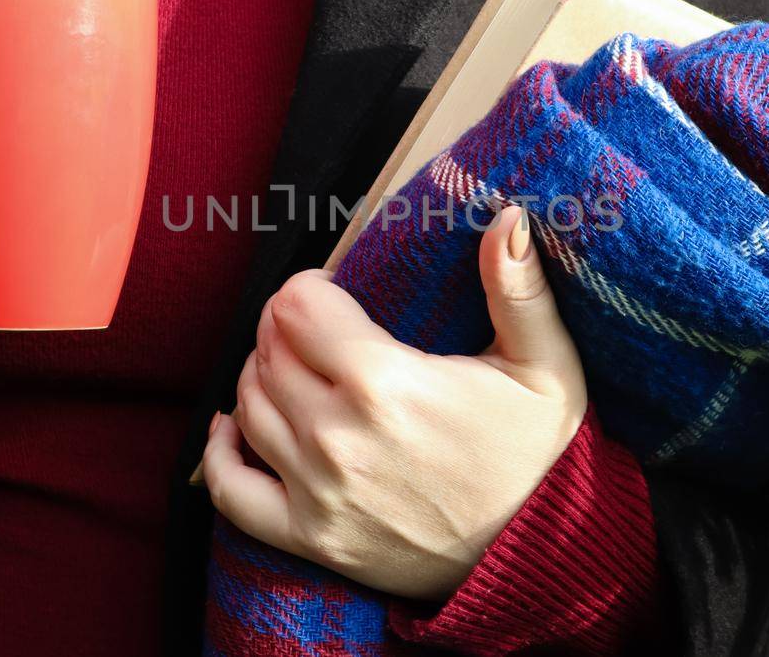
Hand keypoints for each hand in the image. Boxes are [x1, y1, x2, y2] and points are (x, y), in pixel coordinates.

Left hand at [203, 206, 587, 600]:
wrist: (540, 553)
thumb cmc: (541, 452)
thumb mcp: (546, 365)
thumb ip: (518, 288)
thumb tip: (509, 216)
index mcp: (383, 382)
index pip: (294, 306)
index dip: (309, 288)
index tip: (336, 294)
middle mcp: (336, 436)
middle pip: (266, 350)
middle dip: (286, 327)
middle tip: (322, 329)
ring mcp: (317, 491)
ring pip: (247, 405)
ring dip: (262, 375)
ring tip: (298, 369)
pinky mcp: (310, 538)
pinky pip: (231, 490)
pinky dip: (222, 453)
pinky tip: (235, 427)